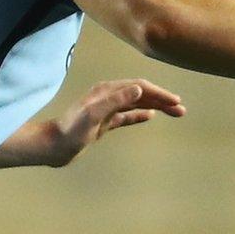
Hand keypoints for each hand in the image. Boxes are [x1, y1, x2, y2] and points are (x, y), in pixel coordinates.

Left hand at [50, 79, 185, 165]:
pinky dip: (140, 114)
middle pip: (140, 93)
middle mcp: (108, 97)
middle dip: (161, 99)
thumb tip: (139, 89)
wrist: (53, 146)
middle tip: (181, 109)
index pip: (139, 87)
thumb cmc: (71, 131)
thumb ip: (115, 100)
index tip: (175, 102)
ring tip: (174, 113)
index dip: (159, 93)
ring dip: (155, 106)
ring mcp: (106, 109)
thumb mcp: (93, 114)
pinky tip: (151, 116)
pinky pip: (127, 115)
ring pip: (137, 104)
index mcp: (106, 91)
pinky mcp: (104, 122)